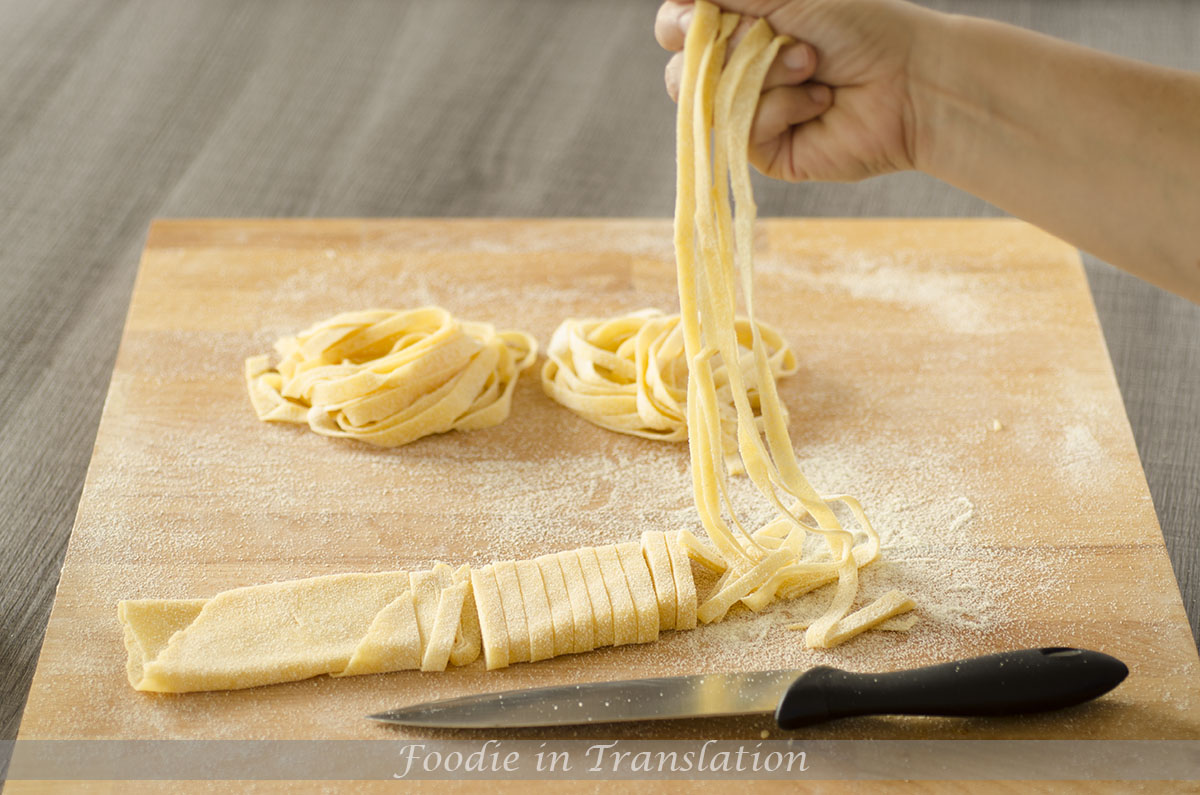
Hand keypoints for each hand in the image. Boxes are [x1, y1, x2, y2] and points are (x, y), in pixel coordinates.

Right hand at [655, 0, 937, 182]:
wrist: (909, 80)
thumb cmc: (858, 26)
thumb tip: (677, 0)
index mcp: (738, 26)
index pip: (677, 26)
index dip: (678, 22)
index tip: (695, 15)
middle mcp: (736, 70)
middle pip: (680, 69)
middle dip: (725, 47)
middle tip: (766, 34)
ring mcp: (747, 113)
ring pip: (708, 100)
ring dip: (763, 74)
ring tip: (811, 64)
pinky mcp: (764, 151)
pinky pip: (741, 130)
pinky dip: (781, 108)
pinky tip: (819, 102)